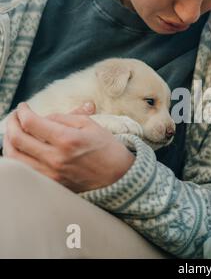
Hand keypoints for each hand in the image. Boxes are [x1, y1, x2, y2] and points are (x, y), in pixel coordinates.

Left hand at [3, 102, 134, 192]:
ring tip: (13, 132)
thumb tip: (44, 117)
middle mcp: (55, 158)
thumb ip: (64, 118)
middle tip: (15, 116)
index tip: (24, 107)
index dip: (22, 111)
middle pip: (17, 139)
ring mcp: (51, 174)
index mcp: (67, 140)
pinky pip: (24, 170)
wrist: (119, 176)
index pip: (31, 122)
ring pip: (14, 157)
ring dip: (8, 141)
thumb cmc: (108, 148)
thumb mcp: (90, 125)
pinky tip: (19, 149)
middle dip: (11, 123)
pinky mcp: (52, 183)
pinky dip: (16, 157)